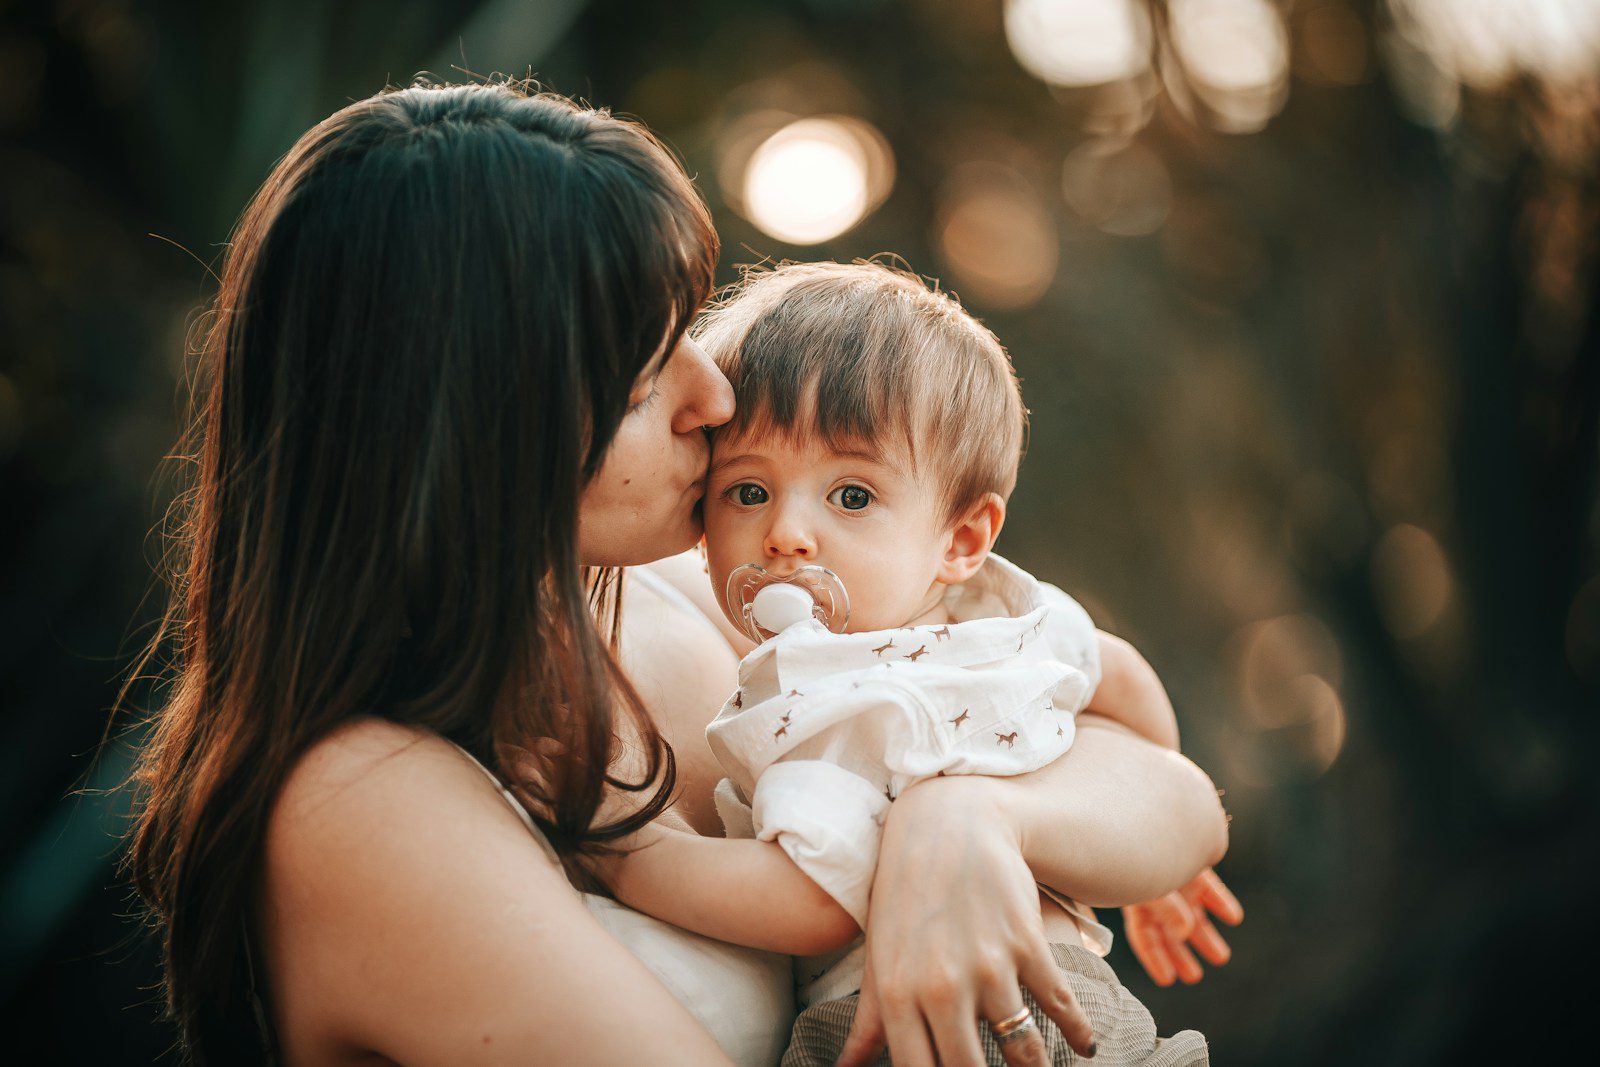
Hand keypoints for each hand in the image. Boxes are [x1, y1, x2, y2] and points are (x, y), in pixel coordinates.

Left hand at [836, 777, 1095, 1066]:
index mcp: (897, 997)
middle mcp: (941, 988)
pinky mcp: (1027, 945)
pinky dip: (1079, 1033)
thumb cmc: (903, 897)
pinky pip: (1061, 1007)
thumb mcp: (880, 958)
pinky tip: (1085, 1048)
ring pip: (1023, 1051)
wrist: (948, 825)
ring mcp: (988, 967)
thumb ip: (867, 1023)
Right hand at [1122, 869, 1242, 986]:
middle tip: (1193, 976)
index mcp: (1137, 904)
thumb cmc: (1145, 857)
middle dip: (1180, 954)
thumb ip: (1168, 910)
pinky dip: (1222, 904)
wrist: (1154, 814)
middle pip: (1169, 932)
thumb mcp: (1152, 887)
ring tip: (1221, 957)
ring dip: (1206, 936)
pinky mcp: (1195, 868)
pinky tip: (1233, 918)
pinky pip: (1210, 891)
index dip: (1155, 960)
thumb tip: (1185, 933)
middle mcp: (1156, 896)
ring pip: (1192, 915)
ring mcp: (1176, 882)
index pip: (1144, 938)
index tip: (1167, 980)